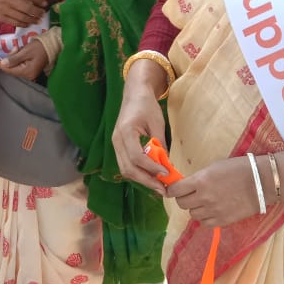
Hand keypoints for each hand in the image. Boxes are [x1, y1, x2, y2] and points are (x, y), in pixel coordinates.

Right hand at [0, 0, 47, 26]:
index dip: (38, 0)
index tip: (45, 3)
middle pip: (26, 8)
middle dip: (37, 12)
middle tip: (43, 13)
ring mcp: (3, 9)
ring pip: (21, 17)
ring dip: (32, 20)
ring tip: (38, 20)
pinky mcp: (0, 17)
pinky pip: (14, 23)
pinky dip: (23, 24)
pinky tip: (28, 24)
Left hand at [0, 39, 47, 80]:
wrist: (52, 45)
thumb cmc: (40, 47)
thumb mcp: (26, 51)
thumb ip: (14, 58)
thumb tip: (3, 64)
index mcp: (27, 72)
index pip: (9, 70)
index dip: (0, 63)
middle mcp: (28, 75)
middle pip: (12, 69)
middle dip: (10, 58)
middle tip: (15, 48)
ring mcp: (30, 73)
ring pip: (15, 66)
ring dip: (14, 57)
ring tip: (19, 48)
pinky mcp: (31, 69)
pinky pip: (20, 64)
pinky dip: (18, 58)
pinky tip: (21, 51)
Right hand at [112, 61, 172, 193]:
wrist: (134, 93)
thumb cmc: (147, 105)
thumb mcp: (157, 123)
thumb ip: (160, 144)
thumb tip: (168, 166)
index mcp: (125, 131)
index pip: (136, 157)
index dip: (151, 168)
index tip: (167, 173)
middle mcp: (116, 140)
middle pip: (128, 168)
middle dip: (146, 181)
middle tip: (163, 189)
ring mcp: (115, 144)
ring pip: (125, 169)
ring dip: (142, 179)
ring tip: (158, 186)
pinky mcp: (118, 146)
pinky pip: (126, 164)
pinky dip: (138, 173)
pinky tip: (151, 176)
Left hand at [166, 156, 262, 226]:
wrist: (262, 182)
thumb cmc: (238, 168)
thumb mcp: (214, 167)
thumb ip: (198, 178)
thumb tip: (187, 185)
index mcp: (200, 181)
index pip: (175, 190)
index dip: (172, 190)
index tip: (172, 190)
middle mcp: (204, 197)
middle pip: (182, 203)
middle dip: (183, 198)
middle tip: (189, 195)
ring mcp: (213, 211)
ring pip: (192, 214)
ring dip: (195, 208)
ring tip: (203, 202)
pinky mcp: (223, 221)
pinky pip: (205, 223)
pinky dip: (205, 218)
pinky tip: (211, 211)